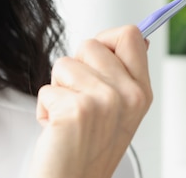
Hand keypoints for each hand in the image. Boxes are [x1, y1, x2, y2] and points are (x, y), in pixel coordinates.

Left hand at [28, 25, 151, 177]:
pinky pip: (46, 89)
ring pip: (64, 63)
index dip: (106, 40)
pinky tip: (58, 130)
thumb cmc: (88, 150)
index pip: (130, 35)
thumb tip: (133, 37)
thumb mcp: (119, 111)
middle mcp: (129, 96)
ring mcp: (106, 102)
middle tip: (79, 101)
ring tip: (68, 117)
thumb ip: (123, 74)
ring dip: (57, 89)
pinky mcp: (79, 110)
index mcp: (141, 92)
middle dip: (75, 68)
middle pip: (91, 44)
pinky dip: (44, 109)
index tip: (94, 61)